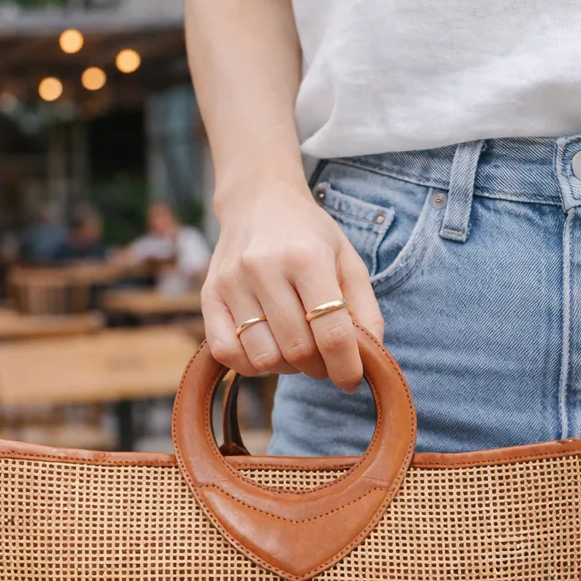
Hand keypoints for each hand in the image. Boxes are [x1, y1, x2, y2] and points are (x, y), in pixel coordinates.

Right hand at [202, 174, 383, 391]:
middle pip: (298, 350)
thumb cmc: (309, 236)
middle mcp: (264, 268)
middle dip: (319, 367)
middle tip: (324, 359)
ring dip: (286, 367)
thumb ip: (365, 310)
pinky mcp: (208, 296)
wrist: (258, 200)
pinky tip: (266, 348)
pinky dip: (251, 364)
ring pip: (264, 358)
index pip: (332, 333)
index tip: (351, 380)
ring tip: (295, 348)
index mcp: (307, 257)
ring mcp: (231, 282)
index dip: (346, 367)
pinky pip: (228, 354)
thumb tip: (371, 359)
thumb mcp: (347, 261)